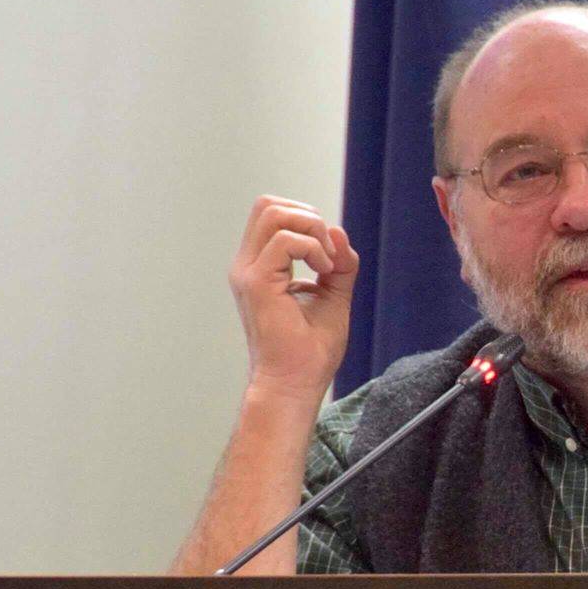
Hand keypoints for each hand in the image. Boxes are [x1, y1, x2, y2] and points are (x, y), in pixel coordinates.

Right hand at [228, 195, 359, 406]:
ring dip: (312, 229)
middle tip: (328, 253)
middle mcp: (248, 265)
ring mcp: (248, 272)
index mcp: (261, 267)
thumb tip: (337, 230)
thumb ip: (338, 264)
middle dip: (308, 216)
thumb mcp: (333, 296)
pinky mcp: (256, 282)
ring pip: (273, 212)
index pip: (274, 215)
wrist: (296, 383)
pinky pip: (286, 240)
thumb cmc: (311, 350)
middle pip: (268, 205)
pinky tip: (323, 273)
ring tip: (327, 263)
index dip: (308, 220)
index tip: (331, 255)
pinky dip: (314, 249)